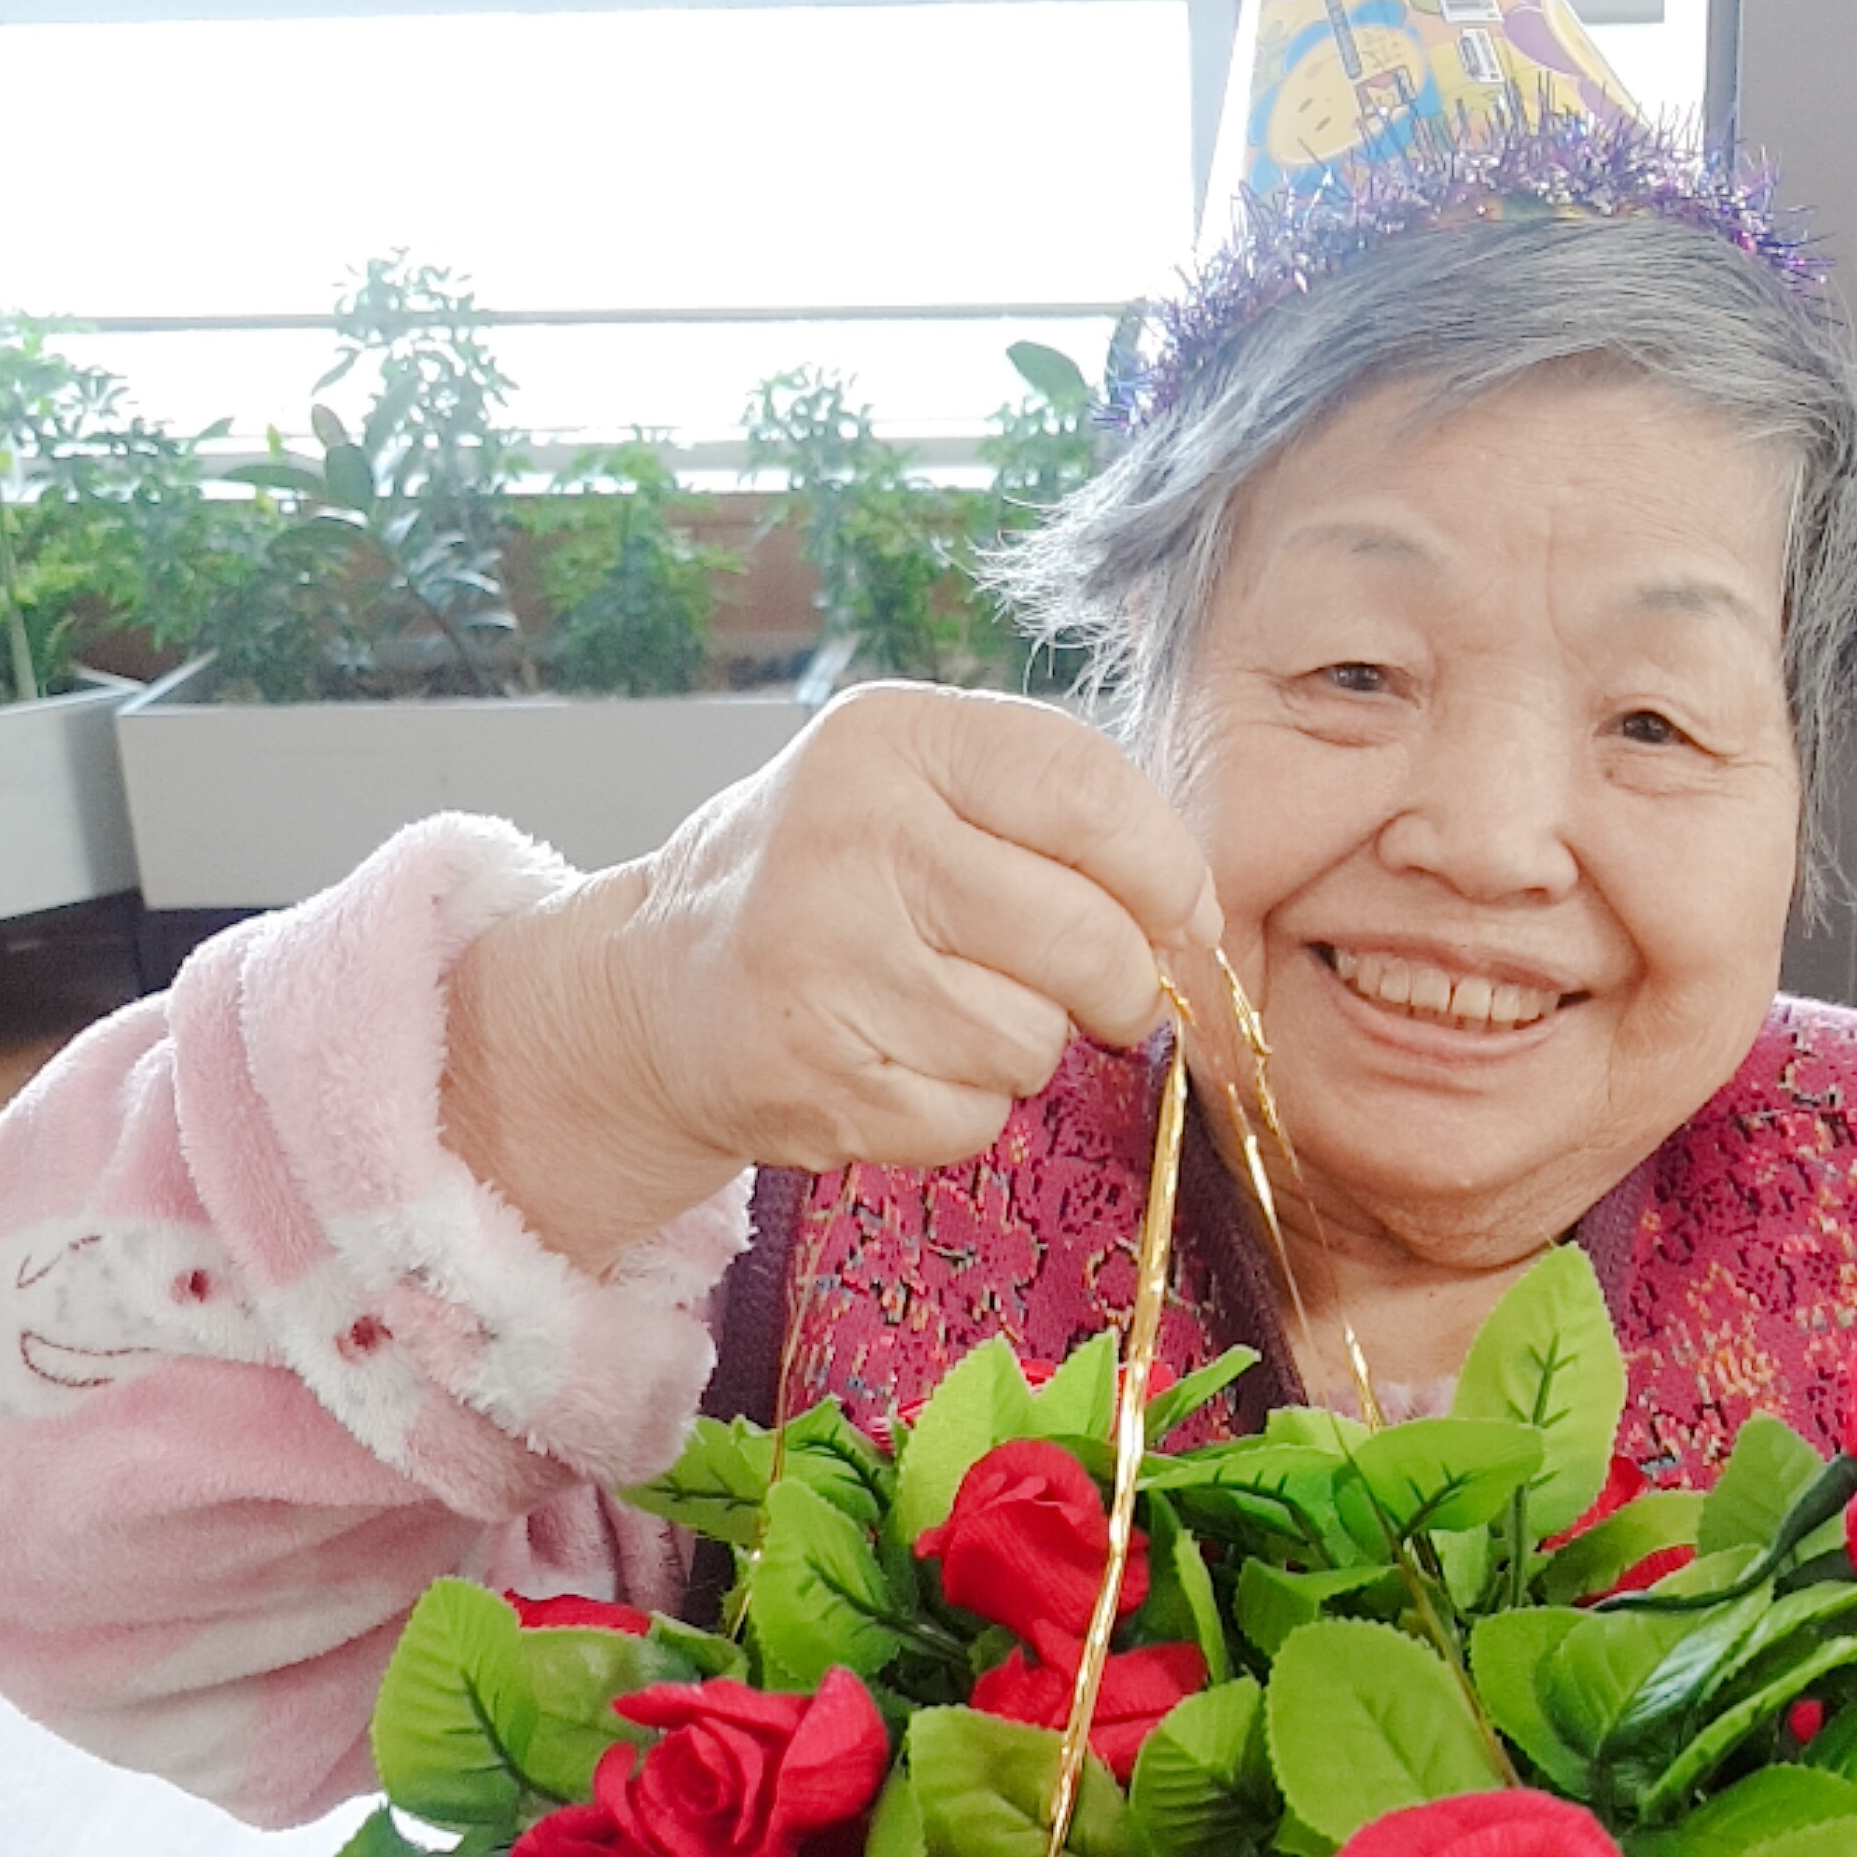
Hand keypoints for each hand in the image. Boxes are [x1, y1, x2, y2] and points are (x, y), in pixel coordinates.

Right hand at [442, 685, 1220, 1268]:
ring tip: (944, 1014)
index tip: (1184, 914)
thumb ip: (1052, 818)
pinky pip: (973, 1116)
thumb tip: (1198, 918)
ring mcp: (823, 960)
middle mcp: (850, 836)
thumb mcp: (917, 790)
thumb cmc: (828, 882)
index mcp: (891, 740)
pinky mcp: (812, 1073)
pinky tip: (898, 1064)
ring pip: (1034, 1041)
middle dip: (1118, 985)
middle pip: (1086, 938)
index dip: (1167, 869)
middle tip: (1094, 993)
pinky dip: (962, 1110)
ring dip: (1022, 1048)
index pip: (1088, 794)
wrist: (658, 986)